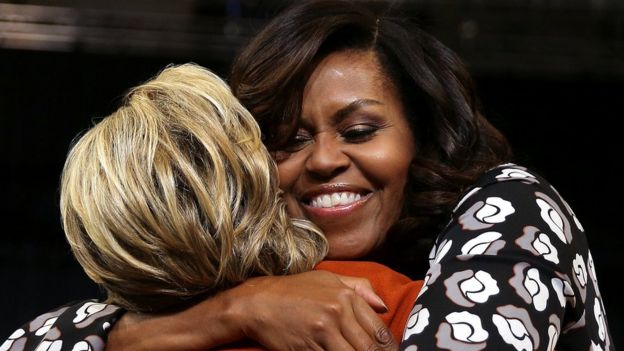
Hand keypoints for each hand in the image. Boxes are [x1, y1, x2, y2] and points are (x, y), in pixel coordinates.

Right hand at [229, 270, 396, 350]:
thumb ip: (359, 288)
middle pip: (369, 348)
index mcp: (346, 297)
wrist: (258, 302)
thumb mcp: (327, 278)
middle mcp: (337, 313)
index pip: (379, 330)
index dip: (389, 348)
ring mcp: (322, 332)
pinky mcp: (308, 348)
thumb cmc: (294, 290)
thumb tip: (383, 306)